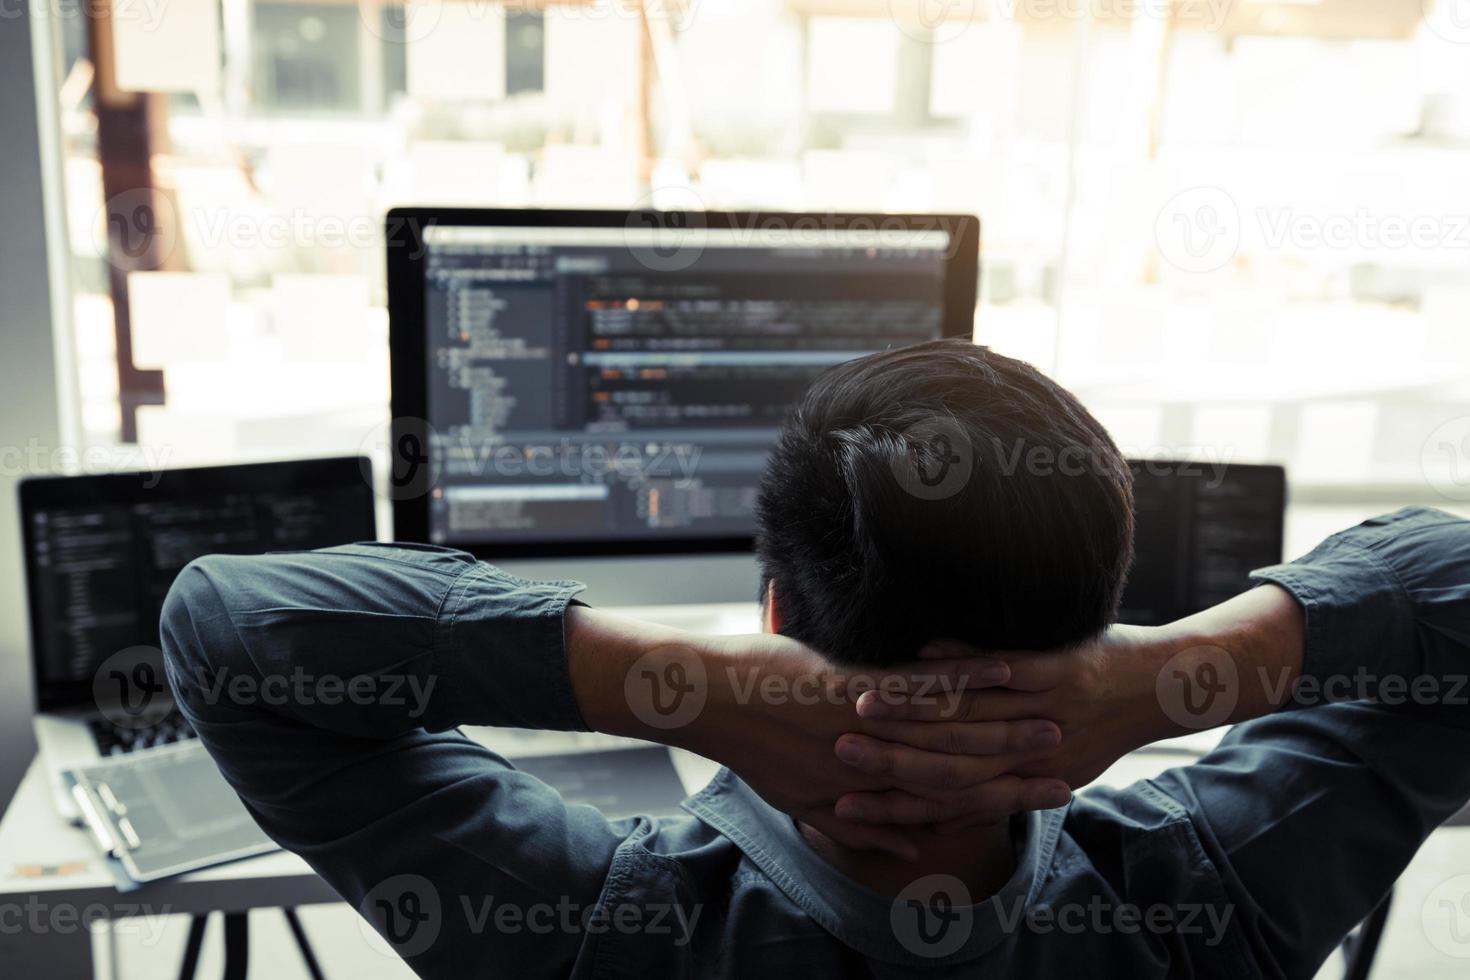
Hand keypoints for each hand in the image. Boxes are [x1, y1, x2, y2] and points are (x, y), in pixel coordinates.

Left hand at [688, 631, 1073, 857]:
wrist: (715, 703)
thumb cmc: (756, 748)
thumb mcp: (804, 802)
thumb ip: (861, 826)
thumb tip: (908, 845)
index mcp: (869, 793)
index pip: (950, 805)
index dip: (1002, 804)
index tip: (1047, 798)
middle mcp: (877, 766)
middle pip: (964, 774)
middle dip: (1020, 771)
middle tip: (1068, 764)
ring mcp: (872, 726)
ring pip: (951, 732)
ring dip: (1006, 728)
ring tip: (1052, 722)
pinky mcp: (859, 685)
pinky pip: (920, 686)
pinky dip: (962, 678)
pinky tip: (999, 671)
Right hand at [830, 624, 1173, 831]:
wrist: (1165, 691)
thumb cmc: (1104, 728)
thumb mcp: (1057, 768)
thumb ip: (1002, 790)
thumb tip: (949, 817)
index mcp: (1024, 781)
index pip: (945, 805)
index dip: (891, 808)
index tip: (841, 805)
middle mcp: (1033, 756)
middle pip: (945, 769)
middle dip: (886, 763)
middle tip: (837, 755)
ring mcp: (1049, 712)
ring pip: (968, 721)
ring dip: (909, 712)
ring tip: (860, 704)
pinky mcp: (1065, 672)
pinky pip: (1009, 670)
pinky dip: (962, 664)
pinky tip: (922, 652)